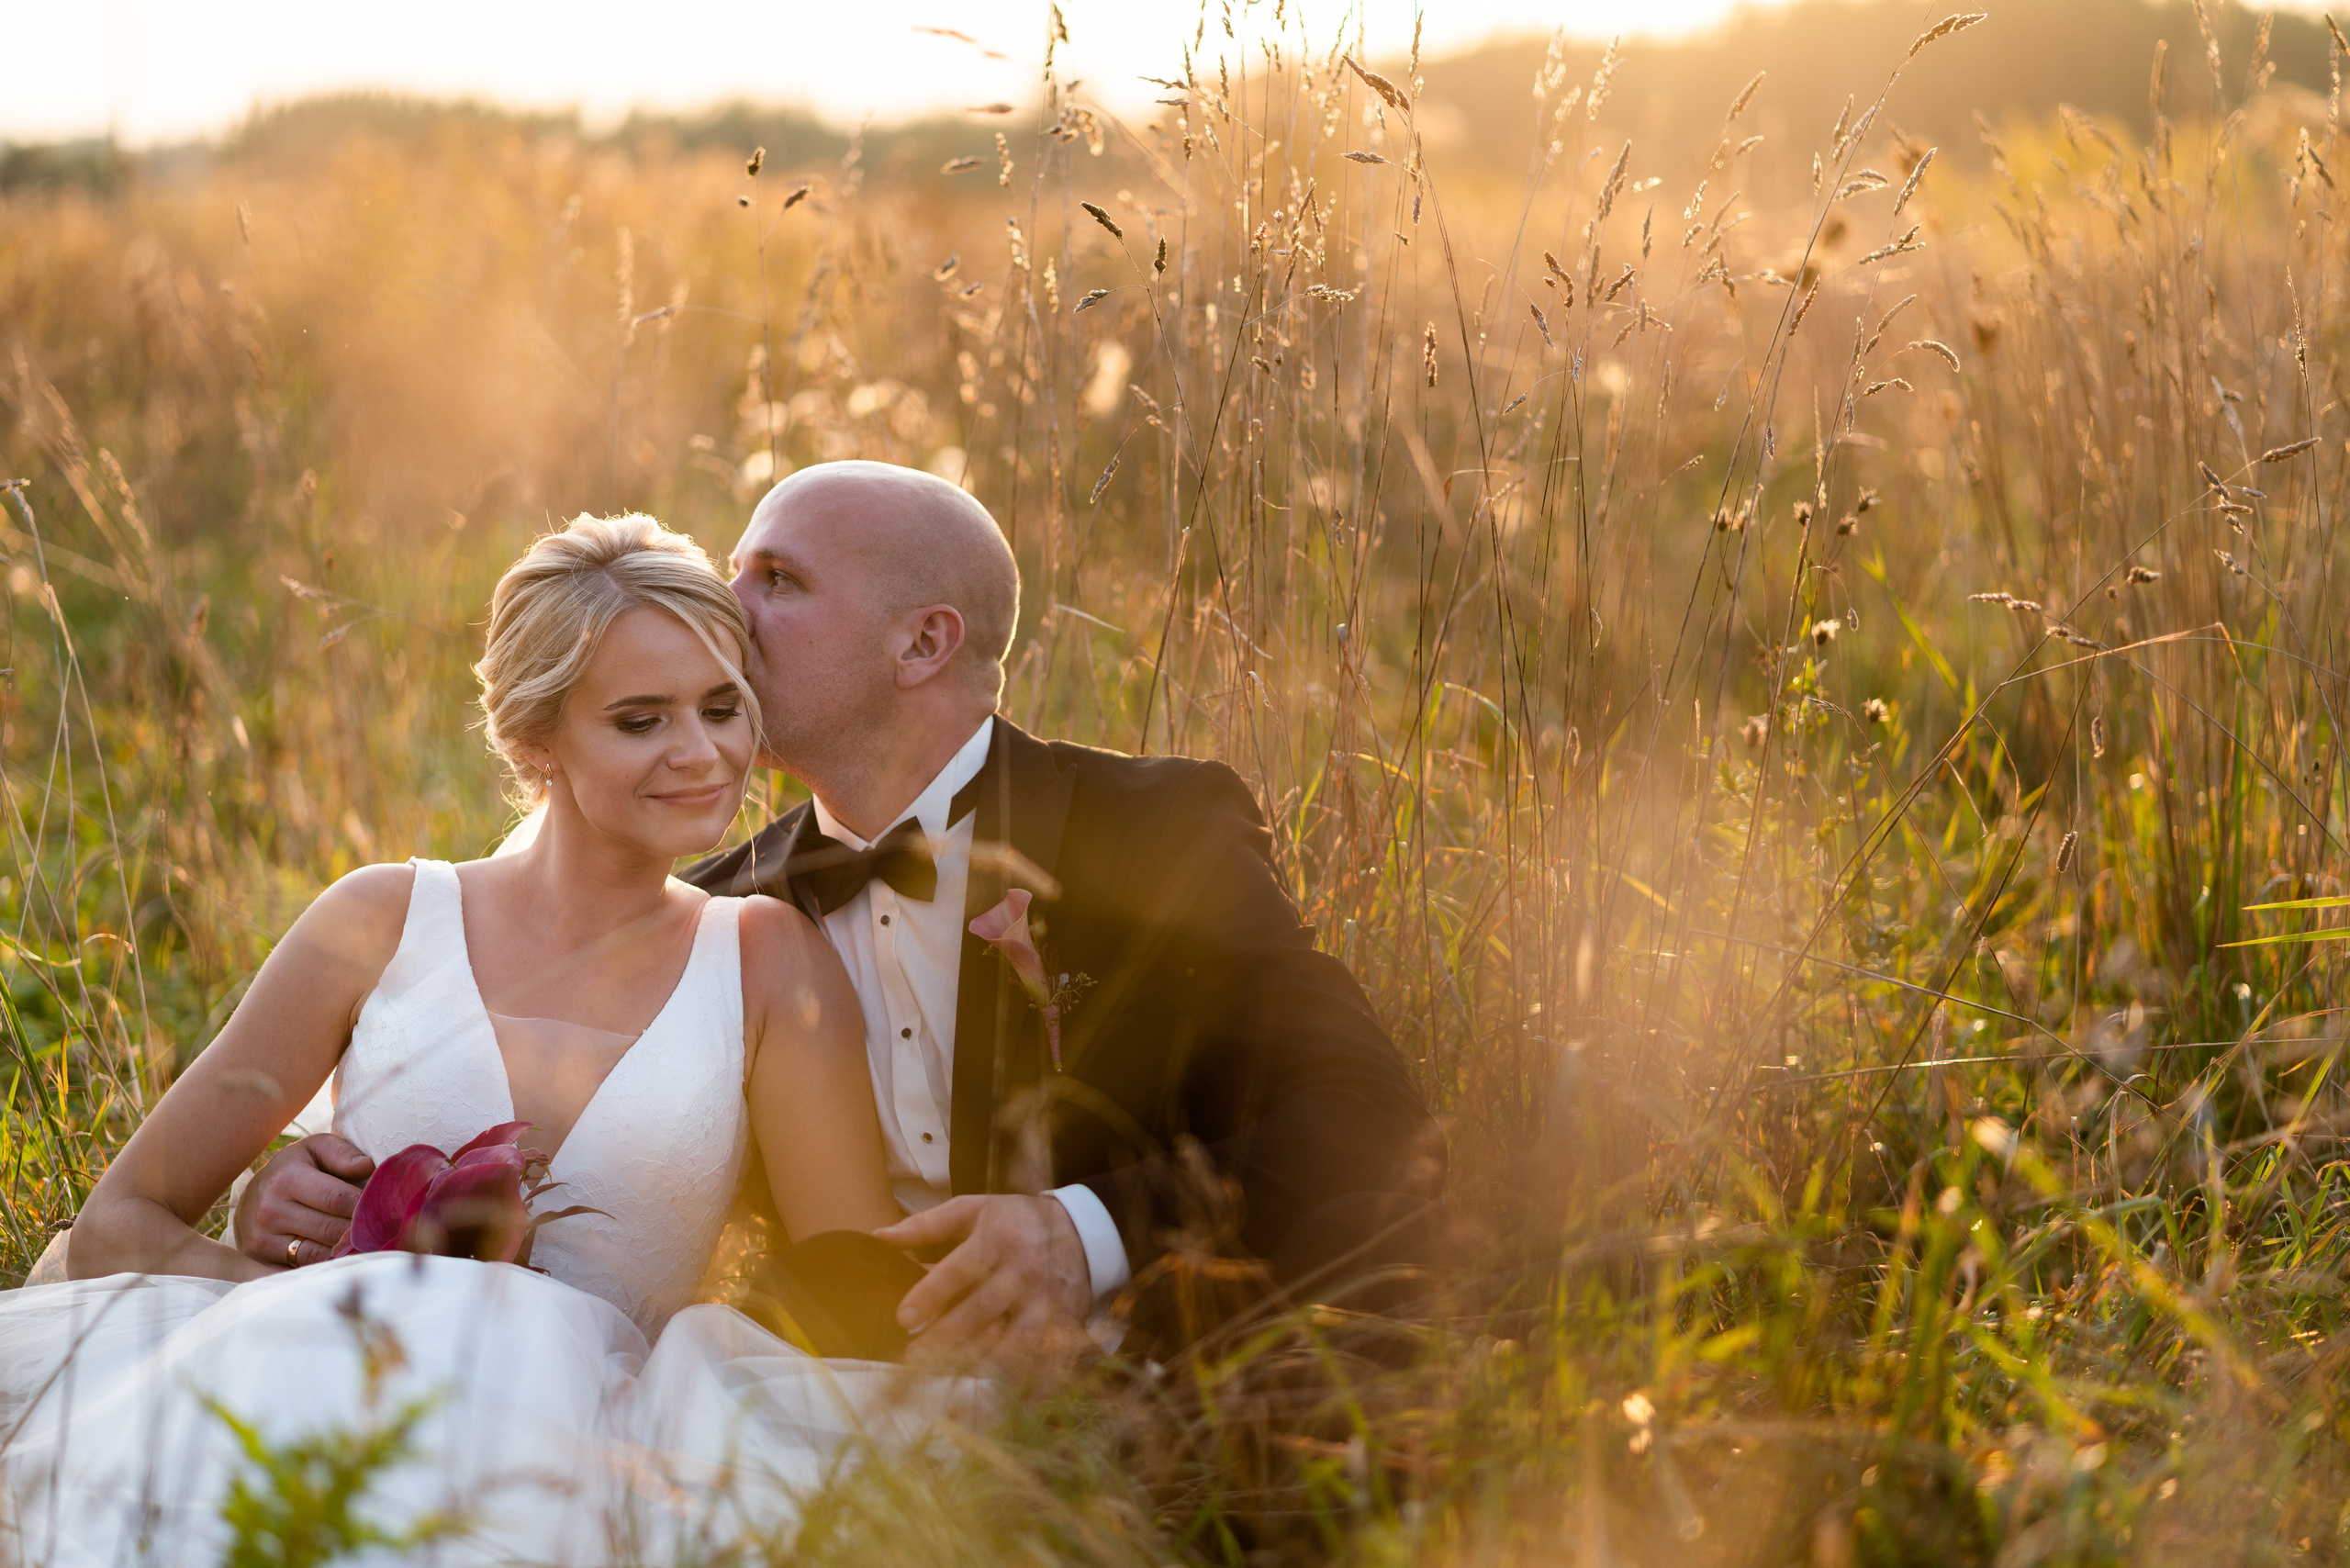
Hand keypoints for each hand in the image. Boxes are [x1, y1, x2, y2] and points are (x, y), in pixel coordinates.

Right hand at [237, 1133, 373, 1268]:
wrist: (253, 1196)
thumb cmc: (295, 1169)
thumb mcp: (315, 1149)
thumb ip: (342, 1153)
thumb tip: (367, 1166)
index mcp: (287, 1179)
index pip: (337, 1199)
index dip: (365, 1205)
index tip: (386, 1209)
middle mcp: (270, 1210)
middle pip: (332, 1229)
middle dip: (361, 1230)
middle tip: (385, 1230)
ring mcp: (263, 1238)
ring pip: (321, 1252)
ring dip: (348, 1250)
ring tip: (368, 1242)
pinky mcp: (261, 1259)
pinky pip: (306, 1266)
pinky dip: (329, 1262)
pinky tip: (344, 1255)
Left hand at [873, 1195, 1091, 1374]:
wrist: (1083, 1231)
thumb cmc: (1015, 1221)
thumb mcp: (973, 1210)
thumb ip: (926, 1225)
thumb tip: (879, 1235)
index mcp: (997, 1240)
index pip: (959, 1271)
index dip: (930, 1296)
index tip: (903, 1320)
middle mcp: (1022, 1272)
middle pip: (981, 1312)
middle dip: (946, 1339)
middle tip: (913, 1362)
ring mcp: (1045, 1301)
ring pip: (1013, 1342)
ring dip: (980, 1366)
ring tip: (949, 1386)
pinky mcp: (1063, 1325)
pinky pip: (1043, 1360)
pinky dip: (1024, 1385)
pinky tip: (1000, 1403)